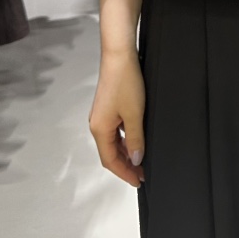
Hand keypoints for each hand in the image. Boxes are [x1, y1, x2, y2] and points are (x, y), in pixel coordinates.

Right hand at [89, 50, 145, 186]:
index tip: (138, 181)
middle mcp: (96, 124)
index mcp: (100, 129)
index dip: (125, 173)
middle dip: (126, 165)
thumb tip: (136, 159)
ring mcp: (101, 115)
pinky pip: (115, 130)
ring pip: (112, 142)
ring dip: (126, 152)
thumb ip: (136, 138)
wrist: (119, 56)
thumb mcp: (135, 114)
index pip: (110, 160)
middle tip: (142, 174)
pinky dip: (125, 139)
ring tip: (141, 160)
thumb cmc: (125, 82)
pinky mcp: (107, 107)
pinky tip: (136, 139)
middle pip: (110, 153)